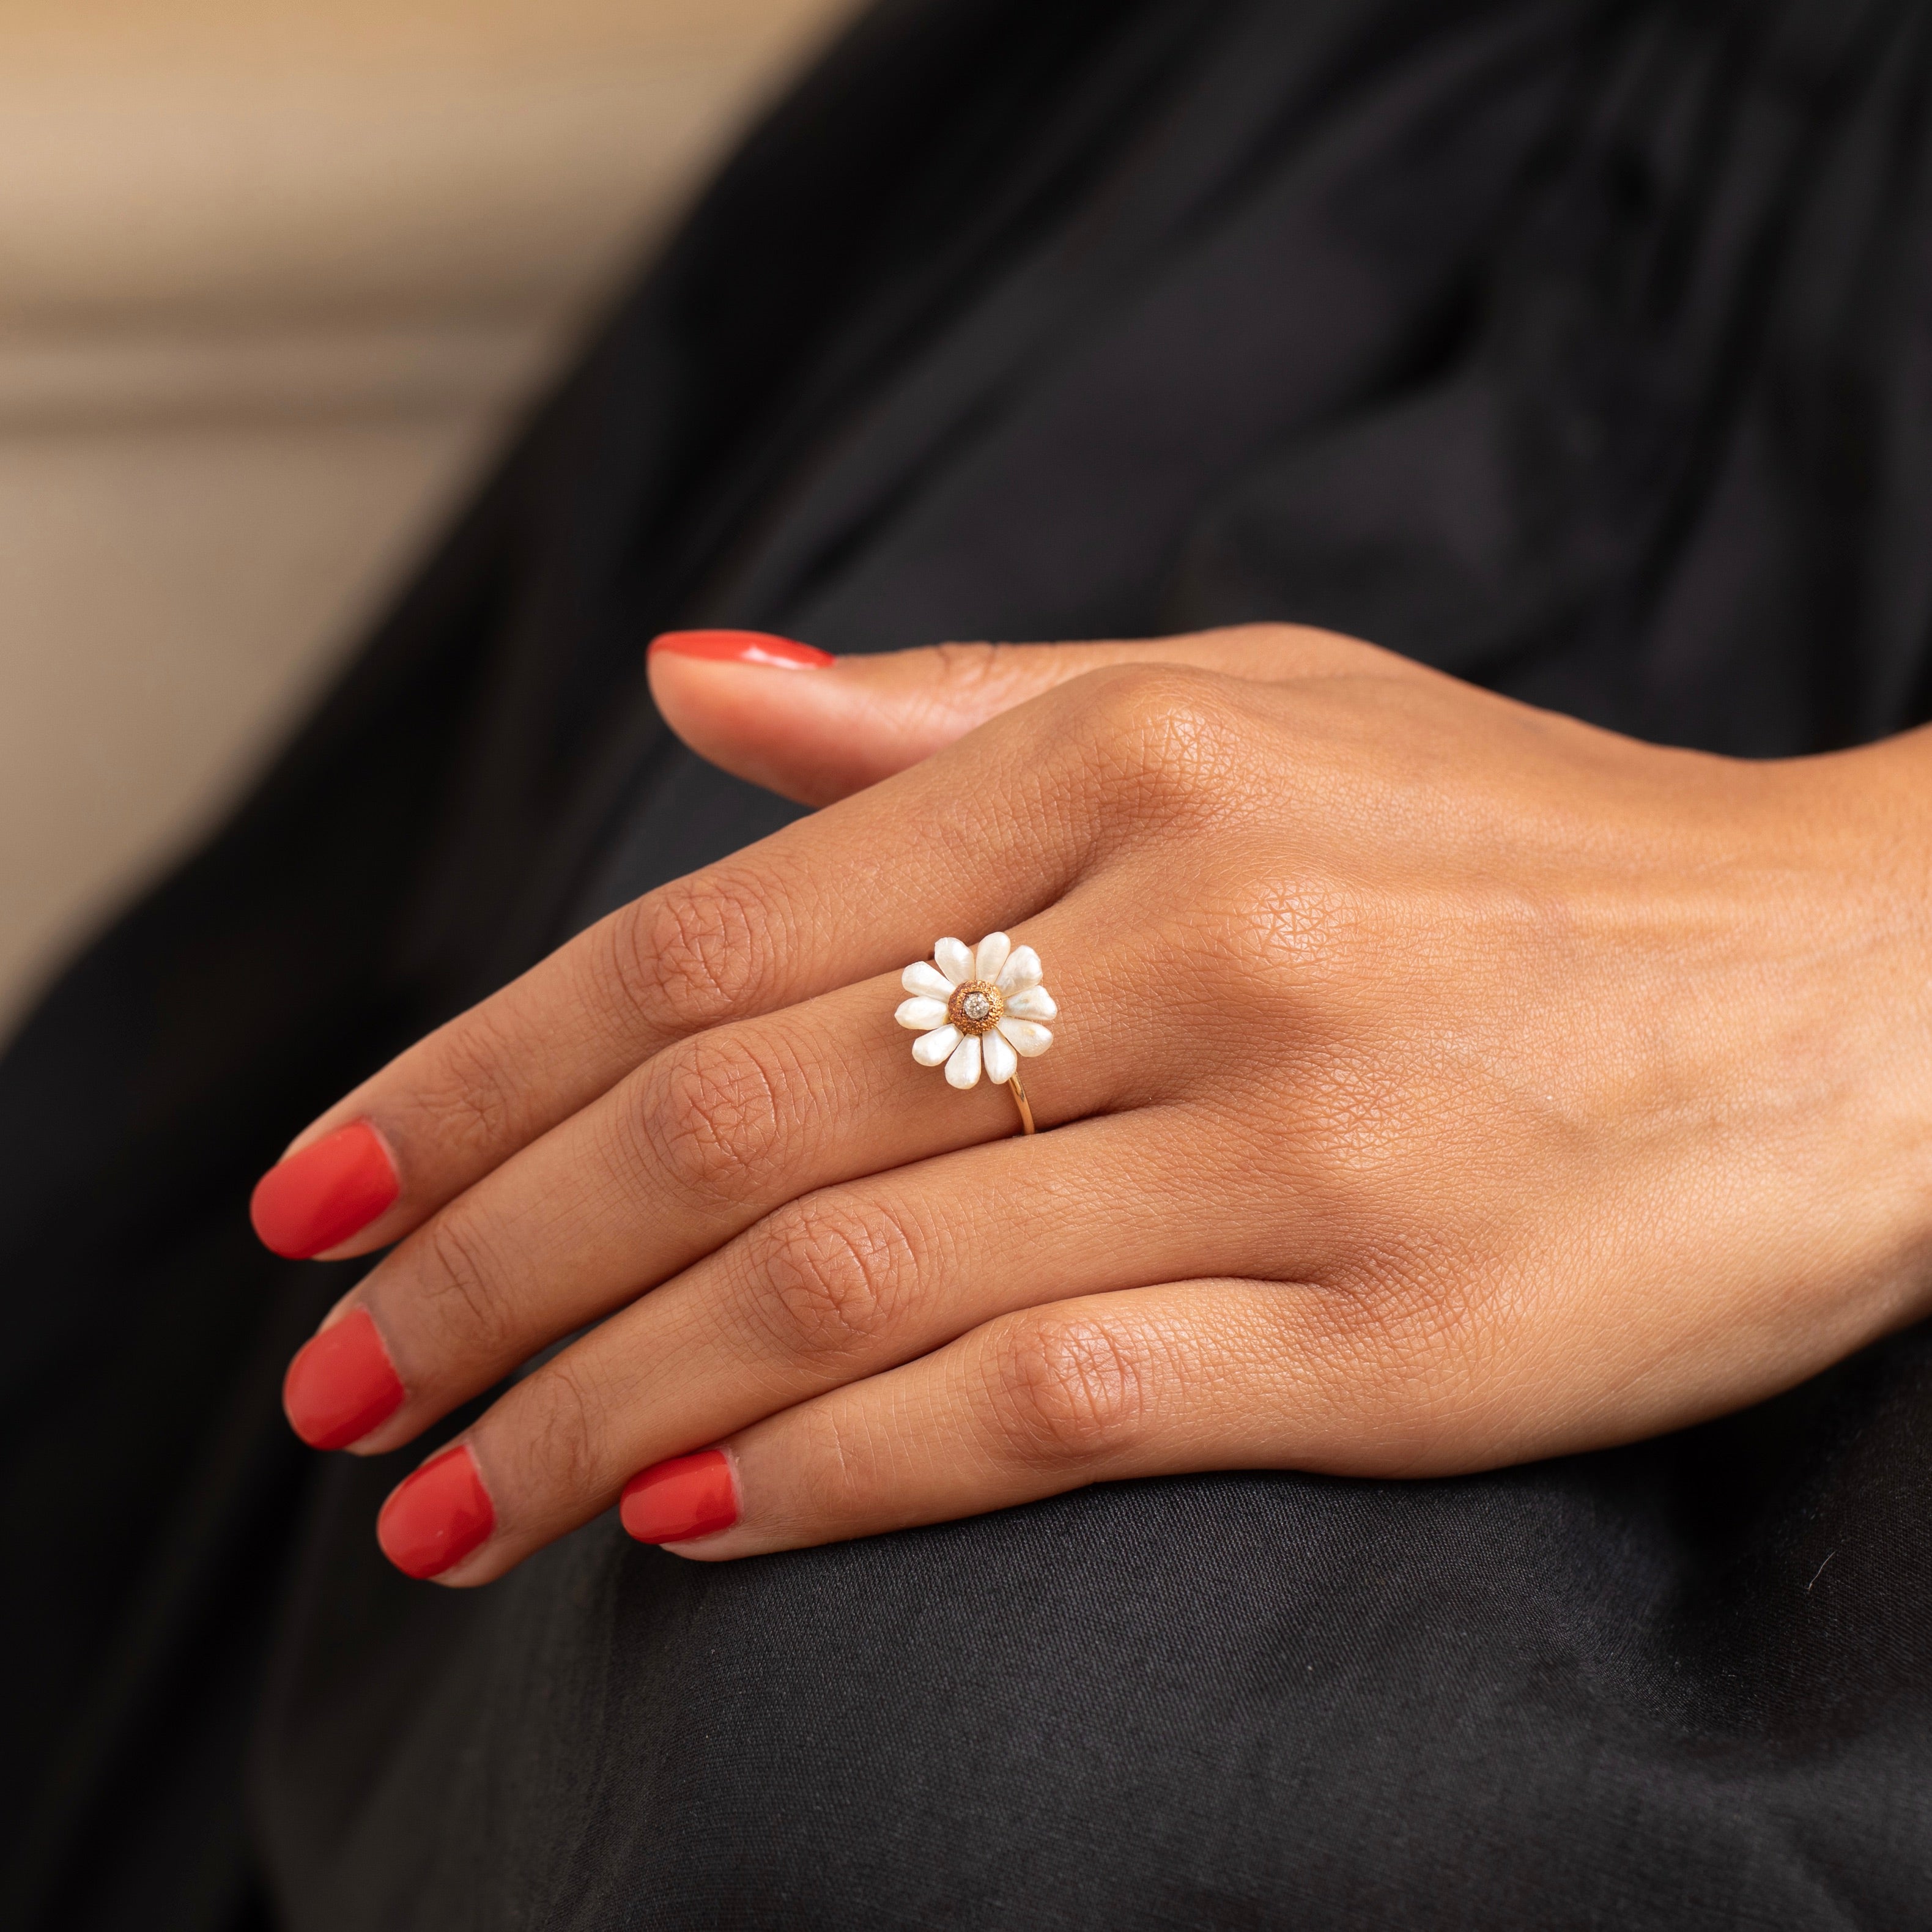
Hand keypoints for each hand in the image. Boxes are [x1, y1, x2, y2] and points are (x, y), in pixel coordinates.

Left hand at [255, 624, 1931, 1580]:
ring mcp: (1299, 1143)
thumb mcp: (1244, 704)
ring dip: (598, 1406)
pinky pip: (1038, 1410)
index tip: (317, 1194)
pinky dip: (824, 1473)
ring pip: (846, 1289)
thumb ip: (947, 708)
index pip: (697, 941)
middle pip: (727, 1128)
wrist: (1876, 984)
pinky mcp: (1403, 1336)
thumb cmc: (1522, 842)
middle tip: (337, 1382)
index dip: (467, 1080)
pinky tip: (677, 1515)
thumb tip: (687, 695)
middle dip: (484, 1269)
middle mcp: (1190, 936)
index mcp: (1123, 762)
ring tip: (448, 1496)